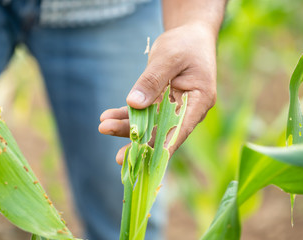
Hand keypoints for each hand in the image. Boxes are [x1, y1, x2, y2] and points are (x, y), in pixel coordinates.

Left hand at [99, 22, 217, 164]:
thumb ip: (152, 80)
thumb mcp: (168, 57)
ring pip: (149, 123)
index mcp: (199, 100)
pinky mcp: (160, 102)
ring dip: (127, 127)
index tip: (145, 161)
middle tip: (118, 158)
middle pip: (162, 131)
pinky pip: (142, 112)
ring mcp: (173, 107)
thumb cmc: (185, 44)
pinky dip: (126, 114)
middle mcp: (187, 109)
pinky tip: (107, 116)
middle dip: (139, 142)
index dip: (163, 147)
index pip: (181, 129)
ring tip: (103, 126)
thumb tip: (133, 103)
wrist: (189, 35)